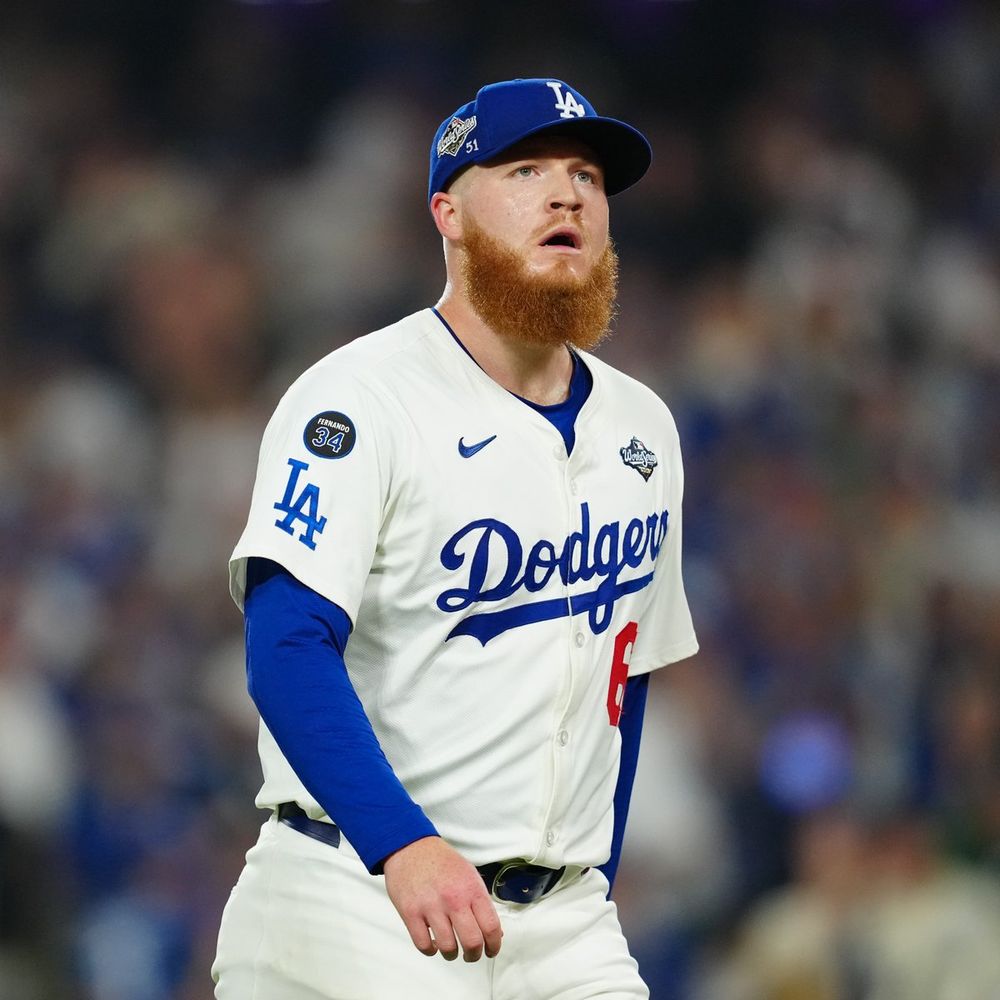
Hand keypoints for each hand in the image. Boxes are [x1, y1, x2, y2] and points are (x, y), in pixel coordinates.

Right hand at [382, 836, 502, 961]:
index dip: (494, 944)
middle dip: (474, 954)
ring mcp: (431, 906)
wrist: (410, 847)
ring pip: (448, 948)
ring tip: (451, 949)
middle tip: (471, 954)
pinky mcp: (411, 913)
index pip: (491, 926)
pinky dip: (430, 950)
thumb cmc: (441, 861)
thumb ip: (482, 902)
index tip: (491, 950)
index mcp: (472, 888)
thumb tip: (494, 932)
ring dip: (452, 954)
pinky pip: (424, 945)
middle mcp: (453, 898)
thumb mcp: (469, 874)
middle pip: (472, 942)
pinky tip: (433, 943)